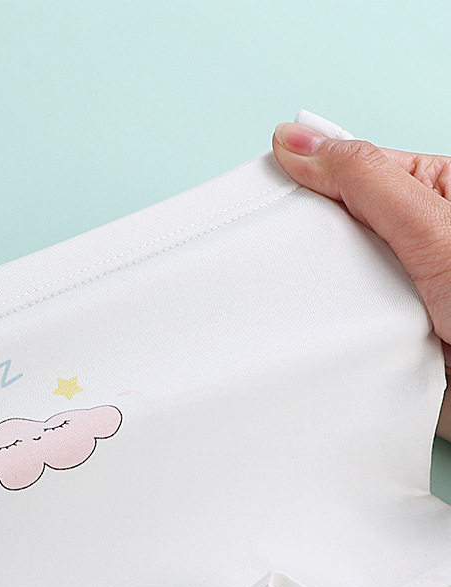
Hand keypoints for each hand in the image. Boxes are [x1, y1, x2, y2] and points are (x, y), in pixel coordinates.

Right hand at [272, 122, 450, 440]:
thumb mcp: (431, 226)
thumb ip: (367, 181)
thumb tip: (298, 144)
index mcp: (434, 192)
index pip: (352, 171)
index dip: (305, 179)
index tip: (260, 191)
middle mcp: (420, 238)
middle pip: (335, 228)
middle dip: (306, 246)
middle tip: (277, 256)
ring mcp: (404, 290)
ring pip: (333, 283)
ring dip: (316, 299)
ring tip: (296, 301)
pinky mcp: (390, 337)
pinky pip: (340, 330)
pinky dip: (326, 337)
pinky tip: (315, 336)